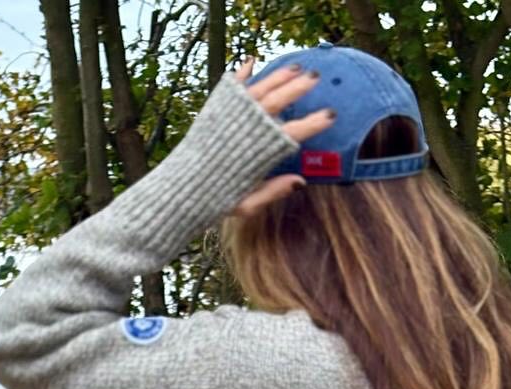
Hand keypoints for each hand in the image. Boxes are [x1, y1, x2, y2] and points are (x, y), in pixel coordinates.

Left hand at [229, 59, 335, 217]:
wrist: (181, 189)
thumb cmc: (215, 201)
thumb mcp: (247, 205)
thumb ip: (273, 191)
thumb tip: (300, 181)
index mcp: (259, 154)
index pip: (293, 133)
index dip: (313, 124)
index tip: (329, 115)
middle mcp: (247, 130)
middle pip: (277, 102)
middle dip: (297, 88)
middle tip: (314, 78)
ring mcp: (231, 116)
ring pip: (259, 89)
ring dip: (278, 76)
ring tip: (295, 66)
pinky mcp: (216, 110)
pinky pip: (232, 87)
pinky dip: (242, 73)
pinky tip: (251, 61)